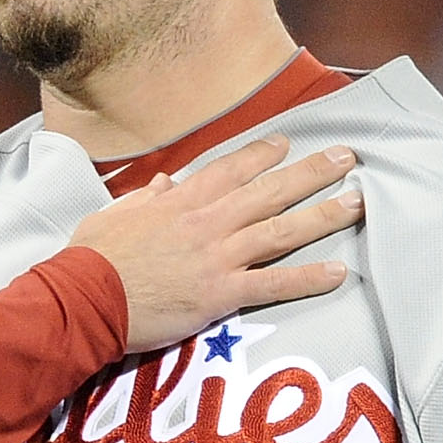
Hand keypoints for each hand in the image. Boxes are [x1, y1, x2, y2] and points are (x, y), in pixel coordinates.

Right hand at [69, 138, 363, 353]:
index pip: (232, 168)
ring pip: (283, 230)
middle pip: (271, 191)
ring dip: (324, 214)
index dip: (264, 154)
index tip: (286, 144)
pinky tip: (339, 272)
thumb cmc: (92, 259)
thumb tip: (162, 186)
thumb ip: (143, 199)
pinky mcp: (221, 294)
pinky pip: (275, 284)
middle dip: (312, 172)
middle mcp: (207, 222)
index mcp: (182, 200)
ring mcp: (218, 257)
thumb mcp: (112, 215)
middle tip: (346, 158)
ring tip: (358, 203)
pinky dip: (309, 278)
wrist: (85, 298)